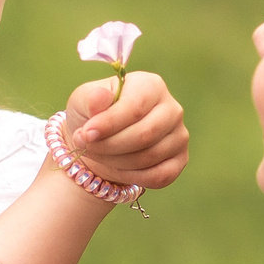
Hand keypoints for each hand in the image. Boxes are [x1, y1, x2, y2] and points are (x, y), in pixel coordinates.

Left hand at [64, 71, 188, 194]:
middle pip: (145, 134)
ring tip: (96, 154)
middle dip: (109, 145)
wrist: (102, 141)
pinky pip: (159, 176)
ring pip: (149, 157)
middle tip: (86, 146)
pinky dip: (132, 177)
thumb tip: (100, 98)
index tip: (85, 134)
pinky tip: (115, 168)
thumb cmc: (93, 115)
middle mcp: (172, 109)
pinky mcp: (180, 160)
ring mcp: (179, 135)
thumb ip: (91, 99)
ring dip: (115, 161)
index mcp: (151, 85)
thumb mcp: (83, 101)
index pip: (135, 107)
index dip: (109, 124)